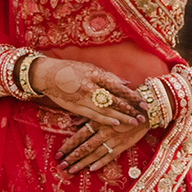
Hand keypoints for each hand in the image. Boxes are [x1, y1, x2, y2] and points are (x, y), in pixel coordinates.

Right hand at [29, 57, 144, 128]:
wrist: (48, 75)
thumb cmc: (71, 70)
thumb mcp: (90, 68)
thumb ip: (108, 76)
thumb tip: (126, 83)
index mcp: (95, 74)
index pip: (118, 87)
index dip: (131, 95)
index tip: (143, 102)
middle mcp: (90, 86)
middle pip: (114, 99)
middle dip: (130, 108)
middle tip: (143, 115)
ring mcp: (82, 98)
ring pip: (105, 109)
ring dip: (121, 116)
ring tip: (133, 122)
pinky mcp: (75, 107)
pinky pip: (92, 115)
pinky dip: (105, 119)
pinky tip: (115, 123)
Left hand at [60, 116, 148, 175]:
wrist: (146, 110)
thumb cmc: (123, 106)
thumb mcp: (105, 108)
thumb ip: (89, 116)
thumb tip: (73, 124)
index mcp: (98, 121)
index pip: (79, 136)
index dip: (68, 145)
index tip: (58, 154)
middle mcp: (104, 131)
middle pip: (85, 147)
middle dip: (72, 157)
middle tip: (61, 166)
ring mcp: (114, 140)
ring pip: (95, 153)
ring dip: (82, 162)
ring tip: (71, 170)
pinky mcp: (124, 145)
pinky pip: (110, 155)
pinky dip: (101, 162)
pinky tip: (92, 169)